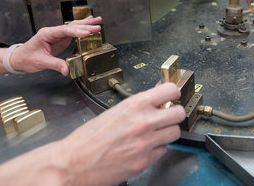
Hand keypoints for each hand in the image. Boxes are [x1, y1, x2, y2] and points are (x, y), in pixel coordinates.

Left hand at [10, 16, 102, 74]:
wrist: (20, 58)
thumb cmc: (27, 58)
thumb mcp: (41, 62)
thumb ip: (55, 65)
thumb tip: (67, 70)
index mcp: (47, 34)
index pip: (64, 31)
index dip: (77, 31)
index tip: (87, 33)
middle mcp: (53, 32)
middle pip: (71, 27)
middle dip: (85, 26)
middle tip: (98, 26)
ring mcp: (57, 35)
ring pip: (73, 27)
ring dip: (85, 24)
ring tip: (98, 20)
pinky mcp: (60, 40)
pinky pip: (73, 33)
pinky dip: (81, 29)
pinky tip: (88, 25)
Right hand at [57, 82, 185, 184]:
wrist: (74, 162)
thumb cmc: (88, 138)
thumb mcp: (114, 112)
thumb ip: (138, 106)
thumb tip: (156, 100)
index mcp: (134, 105)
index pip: (170, 90)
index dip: (173, 93)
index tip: (172, 96)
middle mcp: (143, 122)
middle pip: (179, 113)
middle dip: (174, 114)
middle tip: (166, 116)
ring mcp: (146, 143)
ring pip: (175, 133)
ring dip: (166, 132)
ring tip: (154, 133)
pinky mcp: (145, 161)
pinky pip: (162, 150)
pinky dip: (156, 149)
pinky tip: (143, 147)